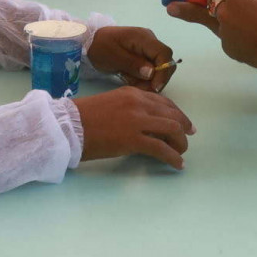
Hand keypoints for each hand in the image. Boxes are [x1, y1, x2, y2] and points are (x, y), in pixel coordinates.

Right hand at [74, 87, 194, 168]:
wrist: (68, 126)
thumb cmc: (83, 118)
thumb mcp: (111, 104)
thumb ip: (130, 109)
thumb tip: (145, 124)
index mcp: (132, 92)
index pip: (163, 101)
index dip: (177, 113)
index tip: (183, 123)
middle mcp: (139, 102)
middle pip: (171, 114)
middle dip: (183, 126)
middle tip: (188, 137)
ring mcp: (137, 120)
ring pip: (171, 129)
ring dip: (180, 143)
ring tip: (182, 153)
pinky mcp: (134, 139)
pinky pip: (161, 148)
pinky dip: (173, 157)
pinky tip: (177, 164)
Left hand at [87, 26, 175, 91]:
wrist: (89, 43)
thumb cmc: (100, 47)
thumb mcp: (114, 57)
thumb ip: (133, 64)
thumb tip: (151, 73)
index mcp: (143, 38)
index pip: (164, 54)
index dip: (163, 71)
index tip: (155, 87)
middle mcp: (149, 41)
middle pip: (164, 62)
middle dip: (155, 79)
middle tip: (140, 88)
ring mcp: (147, 48)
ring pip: (158, 69)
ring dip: (147, 80)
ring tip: (129, 81)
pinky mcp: (143, 55)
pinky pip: (149, 69)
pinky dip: (141, 77)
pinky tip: (128, 77)